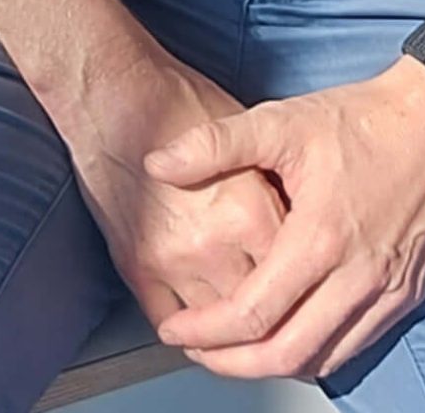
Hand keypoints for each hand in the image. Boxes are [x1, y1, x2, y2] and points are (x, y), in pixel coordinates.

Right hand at [60, 53, 289, 328]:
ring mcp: (173, 260)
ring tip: (246, 328)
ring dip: (231, 332)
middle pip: (261, 310)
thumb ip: (275, 190)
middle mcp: (214, 245)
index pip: (296, 275)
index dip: (306, 281)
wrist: (113, 93)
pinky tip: (198, 328)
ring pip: (216, 325)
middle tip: (286, 314)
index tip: (310, 283)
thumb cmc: (178, 101)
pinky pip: (167, 318)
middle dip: (275, 313)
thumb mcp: (250, 134)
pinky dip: (185, 330)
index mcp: (250, 212)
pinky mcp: (136, 265)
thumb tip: (301, 223)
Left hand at [140, 60, 424, 380]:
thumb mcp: (280, 121)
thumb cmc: (360, 120)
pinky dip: (317, 353)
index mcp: (320, 239)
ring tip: (236, 349)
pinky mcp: (406, 294)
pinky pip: (356, 346)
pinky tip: (292, 336)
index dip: (205, 332)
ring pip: (323, 360)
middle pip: (286, 354)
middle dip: (233, 364)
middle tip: (198, 352)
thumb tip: (157, 165)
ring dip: (274, 365)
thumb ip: (214, 145)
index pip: (253, 314)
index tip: (174, 331)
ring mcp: (387, 292)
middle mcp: (356, 278)